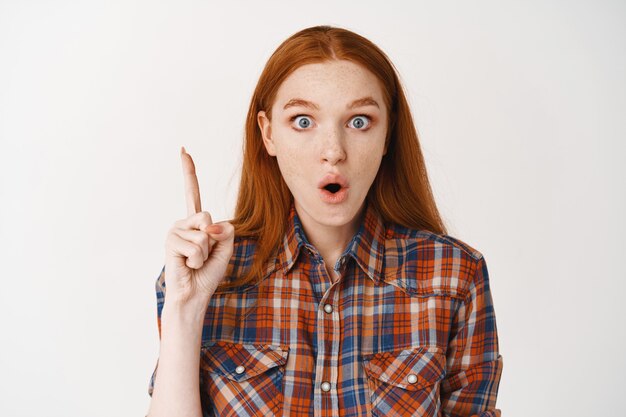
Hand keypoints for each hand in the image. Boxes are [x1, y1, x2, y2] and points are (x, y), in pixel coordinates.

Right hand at [163, 147, 234, 307]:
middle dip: (213, 240)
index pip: (192, 192)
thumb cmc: (208, 272)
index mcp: (196, 222)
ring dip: (205, 253)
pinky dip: (197, 260)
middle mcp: (182, 223)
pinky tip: (188, 266)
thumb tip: (209, 224)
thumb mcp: (226, 247)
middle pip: (207, 216)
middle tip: (203, 256)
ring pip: (203, 233)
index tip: (183, 150)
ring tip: (195, 262)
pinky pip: (196, 245)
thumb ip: (225, 230)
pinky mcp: (170, 242)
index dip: (188, 171)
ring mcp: (174, 231)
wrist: (194, 294)